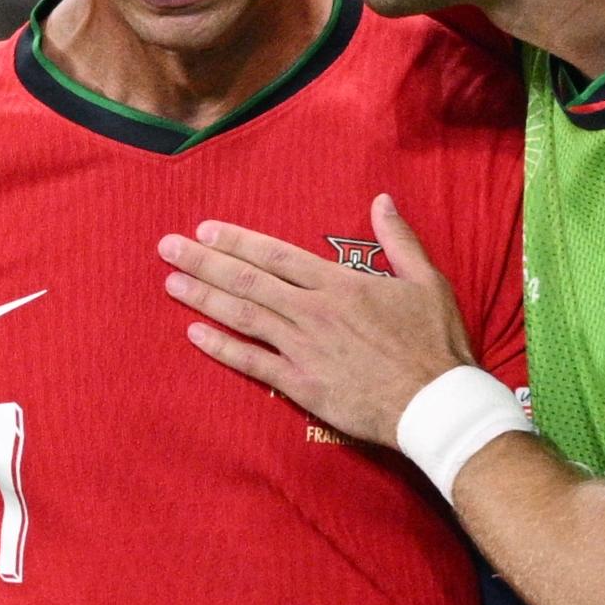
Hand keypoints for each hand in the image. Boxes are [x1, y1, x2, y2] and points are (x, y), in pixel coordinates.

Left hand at [159, 193, 474, 445]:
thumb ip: (399, 239)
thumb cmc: (435, 342)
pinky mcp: (302, 385)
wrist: (436, 404)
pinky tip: (195, 335)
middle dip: (205, 261)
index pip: (277, 255)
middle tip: (168, 247)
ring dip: (204, 298)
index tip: (206, 229)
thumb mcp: (426, 281)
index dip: (239, 241)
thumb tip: (382, 199)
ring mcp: (304, 349)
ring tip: (171, 283)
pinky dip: (221, 348)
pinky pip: (253, 363)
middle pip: (249, 281)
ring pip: (244, 317)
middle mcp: (314, 312)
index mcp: (340, 284)